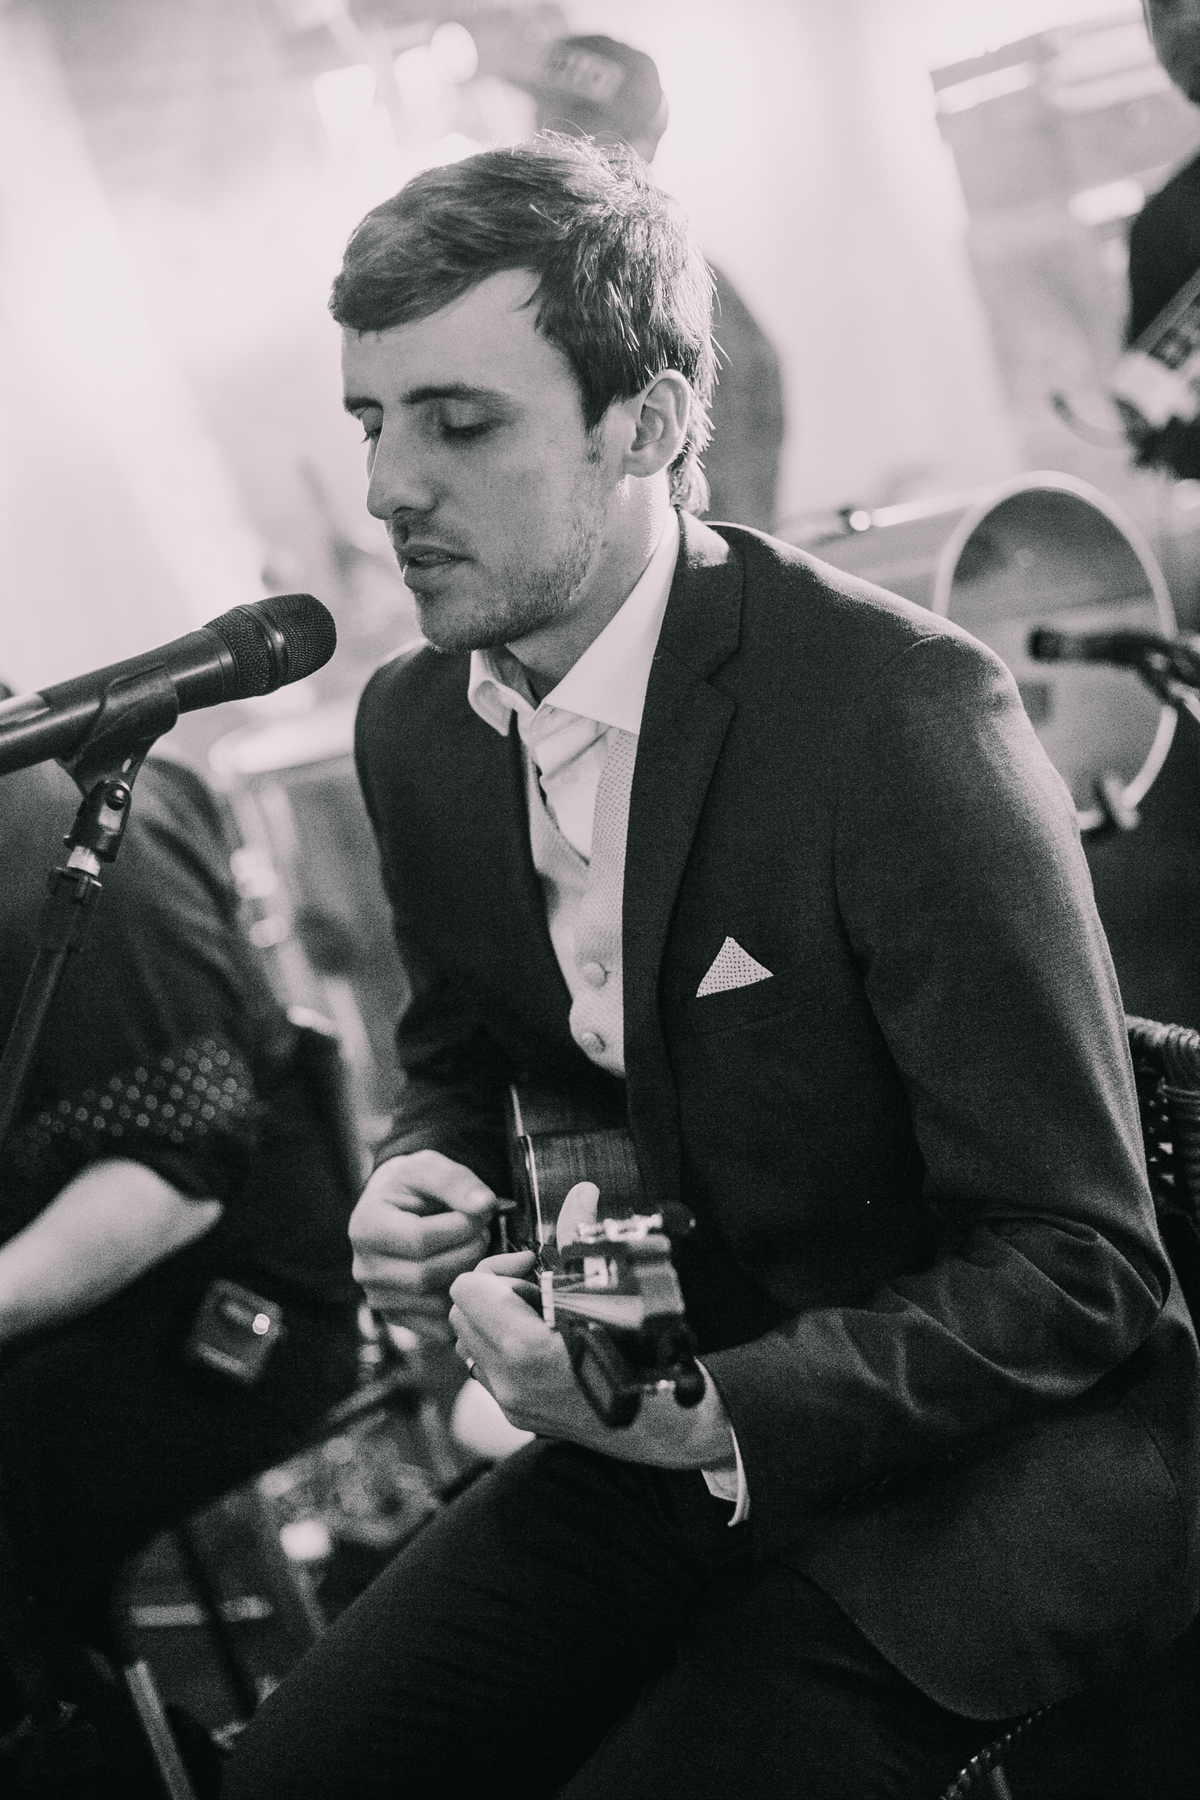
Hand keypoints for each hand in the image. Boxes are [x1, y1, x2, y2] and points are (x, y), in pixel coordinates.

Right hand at [350, 1151, 496, 1344]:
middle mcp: (364, 1268)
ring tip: (475, 1251)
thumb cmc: (413, 1185)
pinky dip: (461, 1304)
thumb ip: (455, 1181)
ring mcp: (378, 1297)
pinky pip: (437, 1324)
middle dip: (468, 1252)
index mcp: (366, 1227)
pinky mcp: (397, 1317)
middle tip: (484, 1233)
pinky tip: (468, 1276)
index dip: (461, 1227)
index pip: (419, 1239)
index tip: (482, 1213)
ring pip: (434, 1303)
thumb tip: (484, 1205)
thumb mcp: (429, 1167)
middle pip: (426, 1275)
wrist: (397, 1206)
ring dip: (467, 1278)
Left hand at [448, 1252, 736, 1470]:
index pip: (466, 1290)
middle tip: (542, 1288)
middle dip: (494, 1291)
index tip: (536, 1268)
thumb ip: (586, 1237)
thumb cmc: (648, 1355)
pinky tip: (547, 1338)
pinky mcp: (516, 1413)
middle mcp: (507, 1379)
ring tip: (545, 1313)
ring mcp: (509, 1401)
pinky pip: (486, 1366)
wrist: (663, 1424)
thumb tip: (582, 1192)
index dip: (498, 1268)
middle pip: (460, 1313)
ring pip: (469, 1341)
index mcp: (524, 1348)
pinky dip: (504, 1344)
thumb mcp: (620, 1287)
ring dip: (496, 1318)